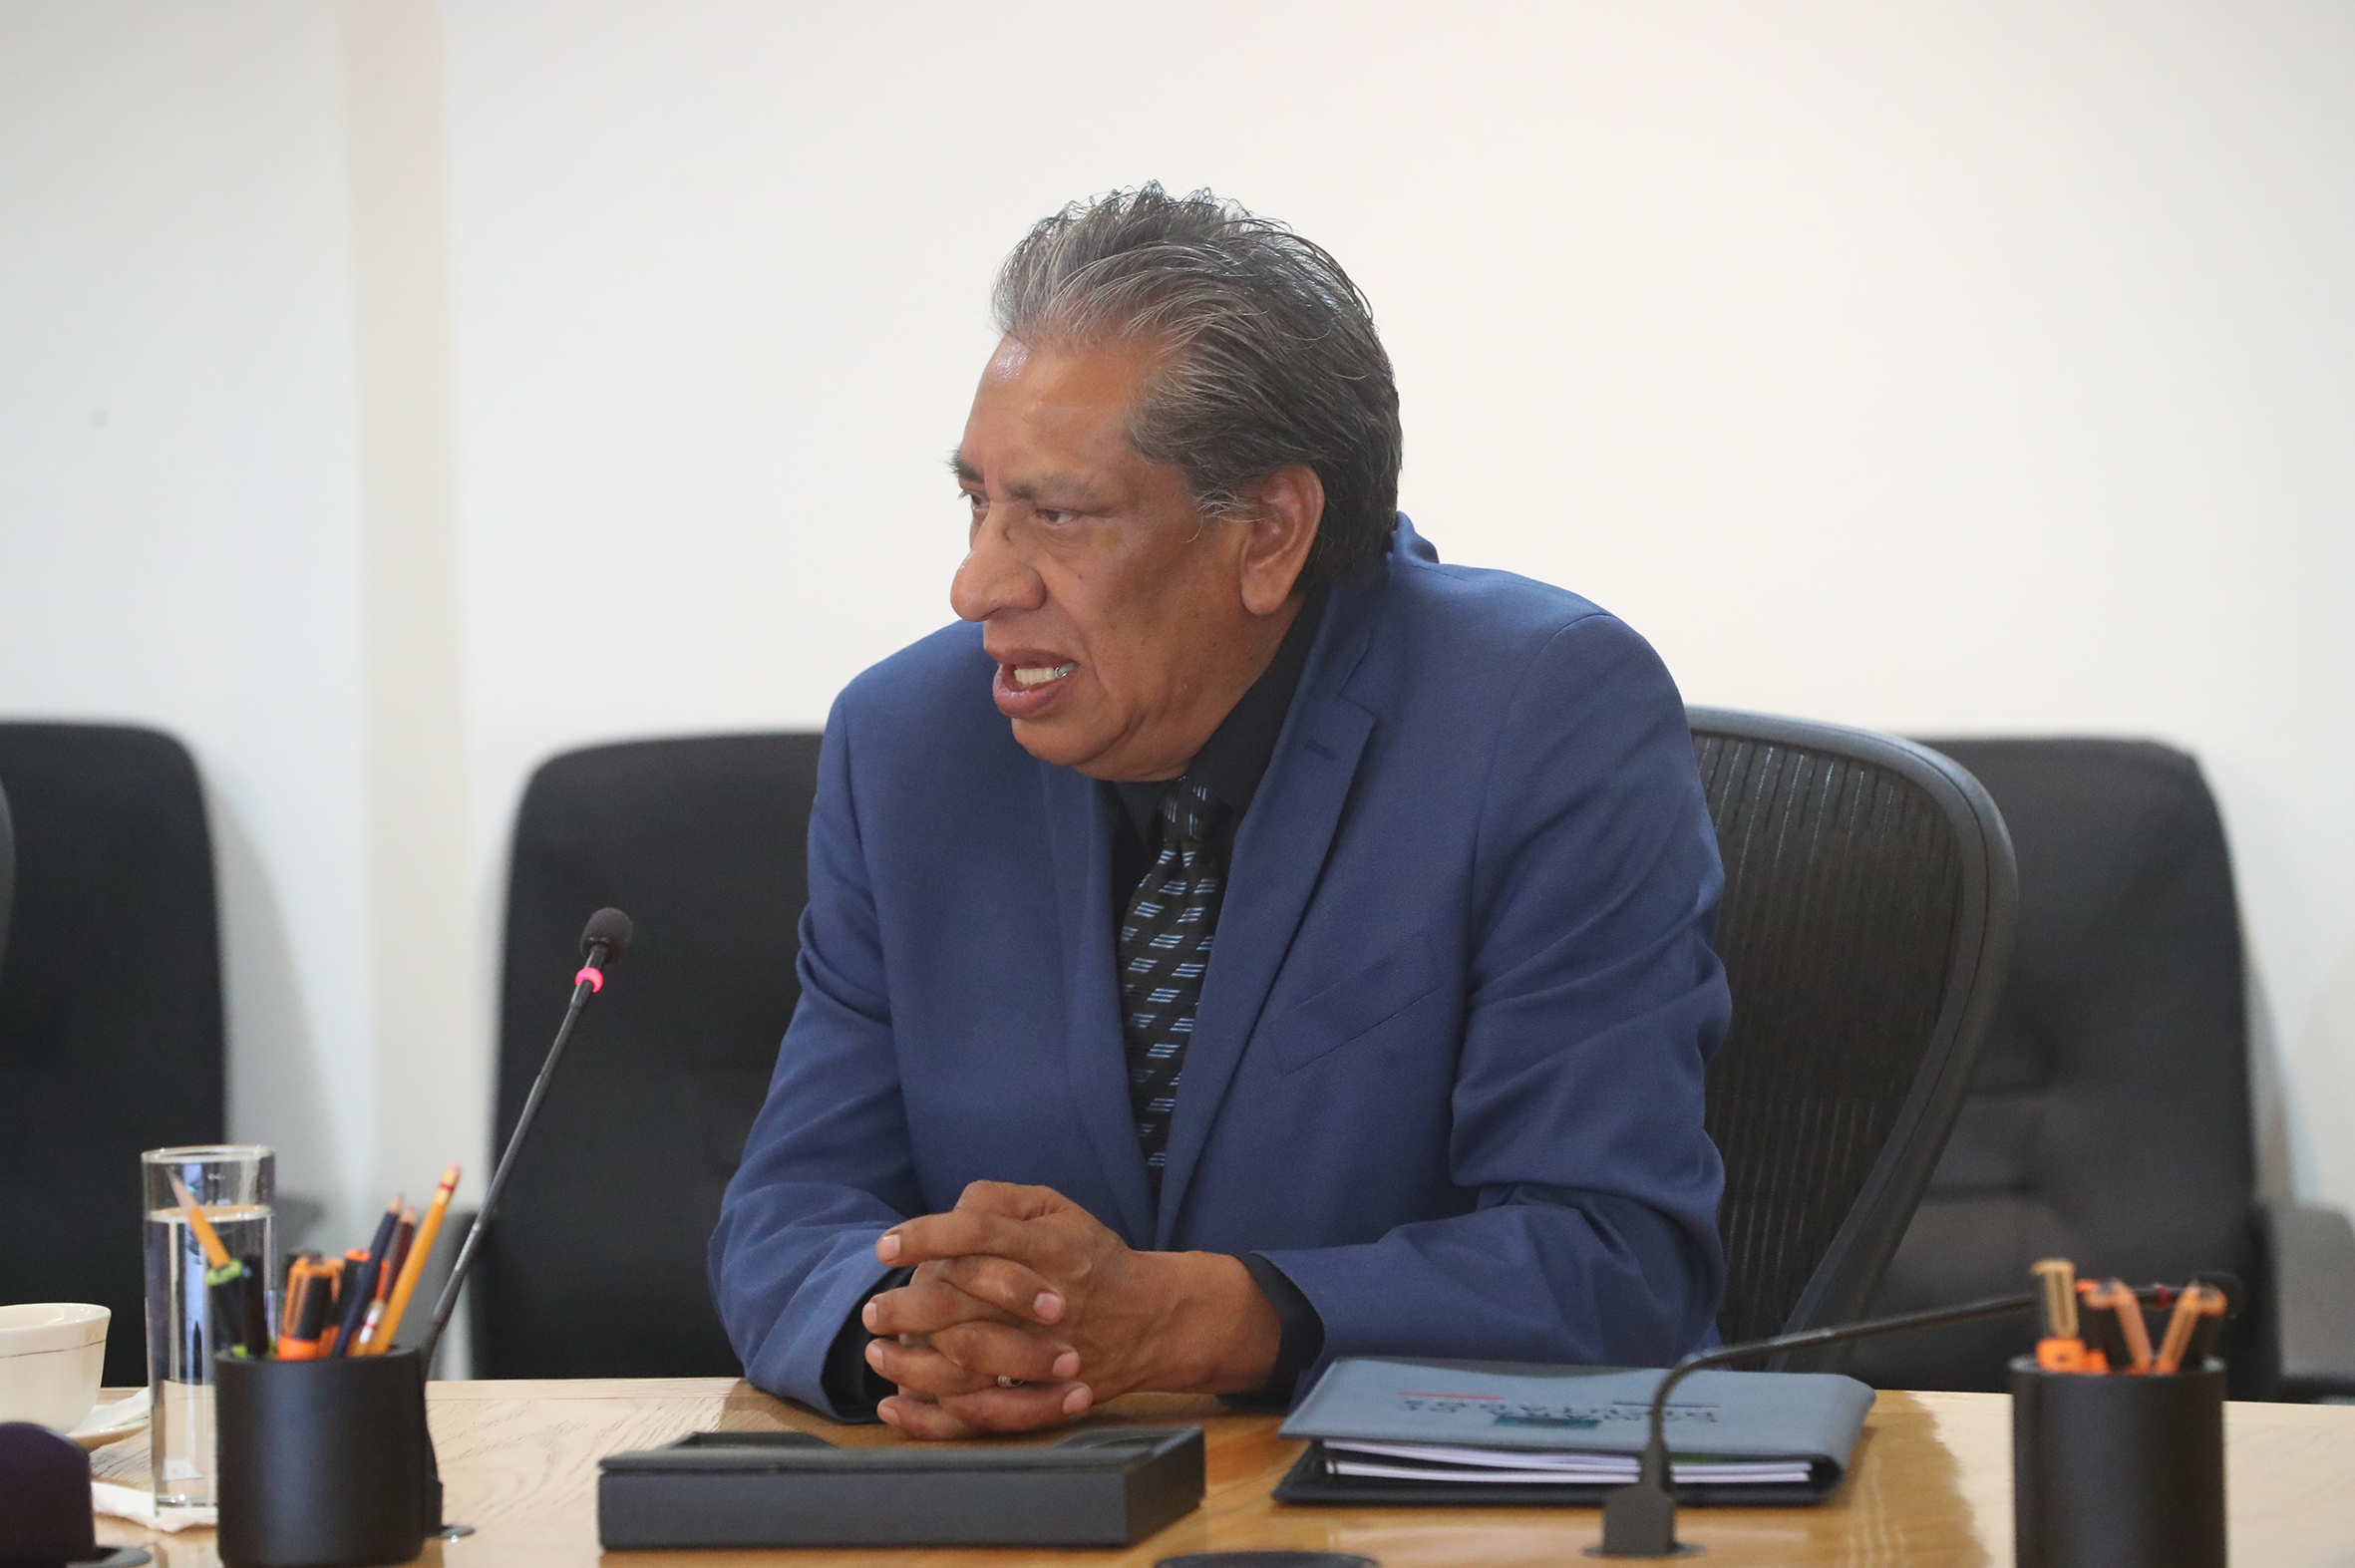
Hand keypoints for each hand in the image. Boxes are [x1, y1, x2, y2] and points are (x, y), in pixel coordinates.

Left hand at [863, 1181, 1278, 1437]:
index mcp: (1049, 1247)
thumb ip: (1001, 1200)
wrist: (1153, 1319)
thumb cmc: (1092, 1258)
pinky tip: (898, 1404)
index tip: (885, 1246)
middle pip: (964, 1301)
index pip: (977, 1234)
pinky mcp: (1042, 1393)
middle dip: (907, 1308)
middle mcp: (1046, 1298)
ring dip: (912, 1360)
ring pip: (966, 1360)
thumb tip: (948, 1209)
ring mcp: (1044, 1351)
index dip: (926, 1237)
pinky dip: (934, 1414)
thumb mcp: (1058, 1209)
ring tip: (879, 1352)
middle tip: (872, 1311)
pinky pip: (982, 1410)